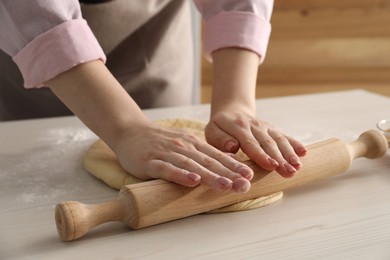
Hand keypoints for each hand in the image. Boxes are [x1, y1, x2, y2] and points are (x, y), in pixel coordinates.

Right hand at [113, 122, 253, 192]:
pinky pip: (167, 169)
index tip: (250, 176)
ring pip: (191, 165)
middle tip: (245, 184)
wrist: (130, 131)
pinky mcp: (150, 161)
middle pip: (209, 162)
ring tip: (225, 185)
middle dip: (228, 174)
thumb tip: (228, 162)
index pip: (217, 156)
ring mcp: (166, 153)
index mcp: (193, 144)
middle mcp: (183, 146)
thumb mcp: (184, 142)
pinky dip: (180, 175)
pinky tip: (192, 182)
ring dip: (210, 176)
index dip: (234, 166)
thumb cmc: (159, 141)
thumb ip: (203, 153)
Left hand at [205, 110, 306, 176]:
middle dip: (280, 158)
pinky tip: (304, 152)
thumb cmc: (220, 128)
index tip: (272, 166)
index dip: (262, 155)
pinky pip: (284, 135)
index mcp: (238, 127)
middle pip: (268, 143)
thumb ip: (220, 140)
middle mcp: (254, 126)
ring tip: (298, 167)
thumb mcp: (212, 131)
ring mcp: (265, 127)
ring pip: (279, 139)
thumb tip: (232, 147)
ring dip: (289, 154)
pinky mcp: (273, 129)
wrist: (232, 111)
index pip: (251, 143)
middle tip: (289, 172)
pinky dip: (294, 143)